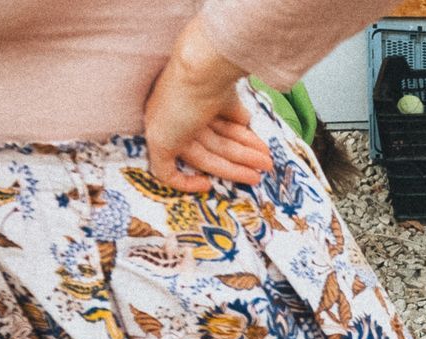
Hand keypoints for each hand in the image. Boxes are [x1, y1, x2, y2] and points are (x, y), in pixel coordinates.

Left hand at [143, 19, 274, 193]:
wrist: (201, 66)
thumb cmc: (215, 72)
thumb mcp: (227, 95)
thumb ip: (232, 110)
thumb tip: (246, 122)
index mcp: (190, 101)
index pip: (215, 127)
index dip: (238, 138)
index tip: (256, 143)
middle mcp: (176, 115)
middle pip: (214, 144)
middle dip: (244, 155)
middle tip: (267, 164)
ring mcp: (166, 128)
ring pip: (204, 157)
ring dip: (236, 165)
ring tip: (263, 168)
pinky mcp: (158, 142)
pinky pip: (166, 172)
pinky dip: (185, 183)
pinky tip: (207, 185)